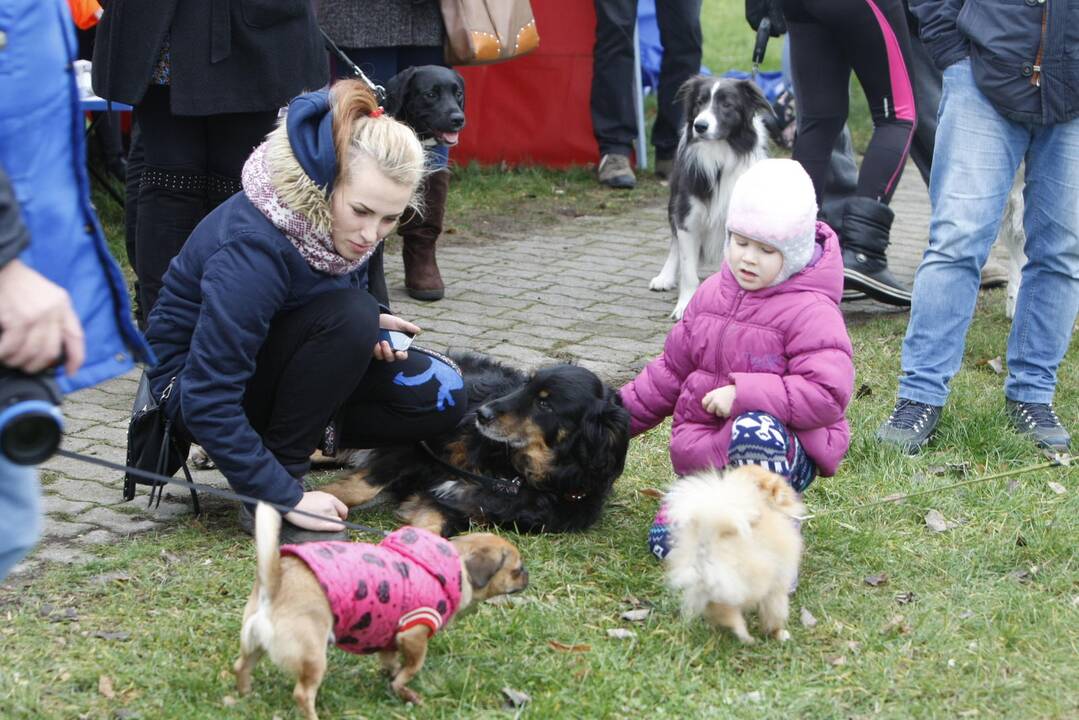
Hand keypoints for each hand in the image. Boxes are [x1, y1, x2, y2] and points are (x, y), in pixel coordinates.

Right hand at [0, 260, 84, 374]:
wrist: (1, 266)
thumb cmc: (18, 284)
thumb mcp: (45, 296)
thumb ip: (52, 318)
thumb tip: (51, 351)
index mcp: (63, 304)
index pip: (76, 337)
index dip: (76, 358)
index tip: (70, 372)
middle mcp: (53, 310)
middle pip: (50, 351)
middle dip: (36, 365)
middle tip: (25, 367)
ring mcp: (36, 315)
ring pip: (30, 352)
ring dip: (17, 361)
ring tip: (9, 359)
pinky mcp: (18, 318)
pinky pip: (11, 347)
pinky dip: (3, 354)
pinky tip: (0, 353)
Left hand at [284, 491, 348, 531]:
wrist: (289, 503)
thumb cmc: (303, 516)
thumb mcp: (318, 525)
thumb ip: (333, 526)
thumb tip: (343, 526)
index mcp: (332, 504)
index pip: (343, 513)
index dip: (339, 521)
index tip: (332, 526)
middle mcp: (330, 497)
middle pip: (338, 509)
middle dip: (333, 516)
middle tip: (323, 522)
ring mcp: (324, 494)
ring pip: (331, 505)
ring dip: (328, 511)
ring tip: (318, 517)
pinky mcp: (317, 493)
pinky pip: (325, 502)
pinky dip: (322, 507)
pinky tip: (314, 511)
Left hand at [373, 313, 420, 362]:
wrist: (376, 318)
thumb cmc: (389, 322)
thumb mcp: (399, 323)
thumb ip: (408, 327)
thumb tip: (418, 330)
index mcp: (399, 346)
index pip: (402, 356)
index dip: (401, 356)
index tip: (398, 353)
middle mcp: (391, 351)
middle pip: (390, 358)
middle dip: (388, 352)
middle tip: (385, 342)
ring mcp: (381, 351)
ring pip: (381, 357)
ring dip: (380, 351)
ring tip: (378, 342)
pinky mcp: (373, 350)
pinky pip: (373, 354)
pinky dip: (374, 349)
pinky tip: (374, 341)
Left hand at [702, 385, 736, 417]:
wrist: (743, 393)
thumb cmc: (733, 390)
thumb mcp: (722, 389)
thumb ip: (713, 393)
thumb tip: (706, 395)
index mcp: (713, 394)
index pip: (704, 402)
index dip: (706, 405)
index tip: (709, 406)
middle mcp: (715, 400)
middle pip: (709, 410)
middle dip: (714, 410)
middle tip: (720, 407)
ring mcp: (720, 407)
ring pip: (717, 414)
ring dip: (721, 412)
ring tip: (728, 406)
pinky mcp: (725, 412)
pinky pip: (724, 416)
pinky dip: (727, 414)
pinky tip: (731, 408)